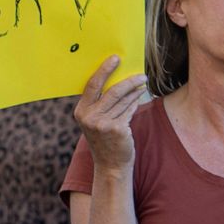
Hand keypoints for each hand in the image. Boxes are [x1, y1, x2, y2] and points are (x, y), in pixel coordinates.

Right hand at [73, 56, 146, 175]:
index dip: (104, 70)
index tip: (115, 59)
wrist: (110, 165)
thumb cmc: (105, 139)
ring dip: (135, 90)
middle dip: (128, 80)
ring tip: (142, 83)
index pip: (92, 85)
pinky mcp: (117, 129)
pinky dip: (135, 103)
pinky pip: (129, 110)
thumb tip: (118, 79)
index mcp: (81, 111)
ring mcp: (103, 124)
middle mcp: (89, 117)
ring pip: (123, 100)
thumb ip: (102, 103)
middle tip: (139, 73)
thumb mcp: (96, 120)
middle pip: (112, 91)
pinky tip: (139, 97)